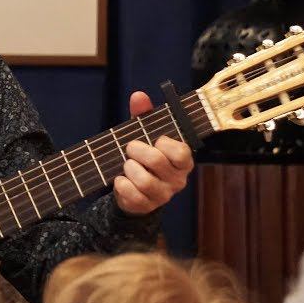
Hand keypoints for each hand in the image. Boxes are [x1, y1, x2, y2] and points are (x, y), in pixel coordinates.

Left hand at [112, 91, 194, 215]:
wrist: (134, 189)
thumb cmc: (144, 156)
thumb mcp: (145, 134)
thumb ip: (144, 115)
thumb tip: (139, 96)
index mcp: (183, 161)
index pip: (181, 152)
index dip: (164, 144)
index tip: (155, 140)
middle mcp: (177, 180)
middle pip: (157, 162)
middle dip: (137, 150)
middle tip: (130, 148)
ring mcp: (163, 195)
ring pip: (144, 180)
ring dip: (129, 168)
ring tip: (127, 165)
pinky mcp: (146, 206)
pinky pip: (132, 195)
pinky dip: (121, 184)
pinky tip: (121, 179)